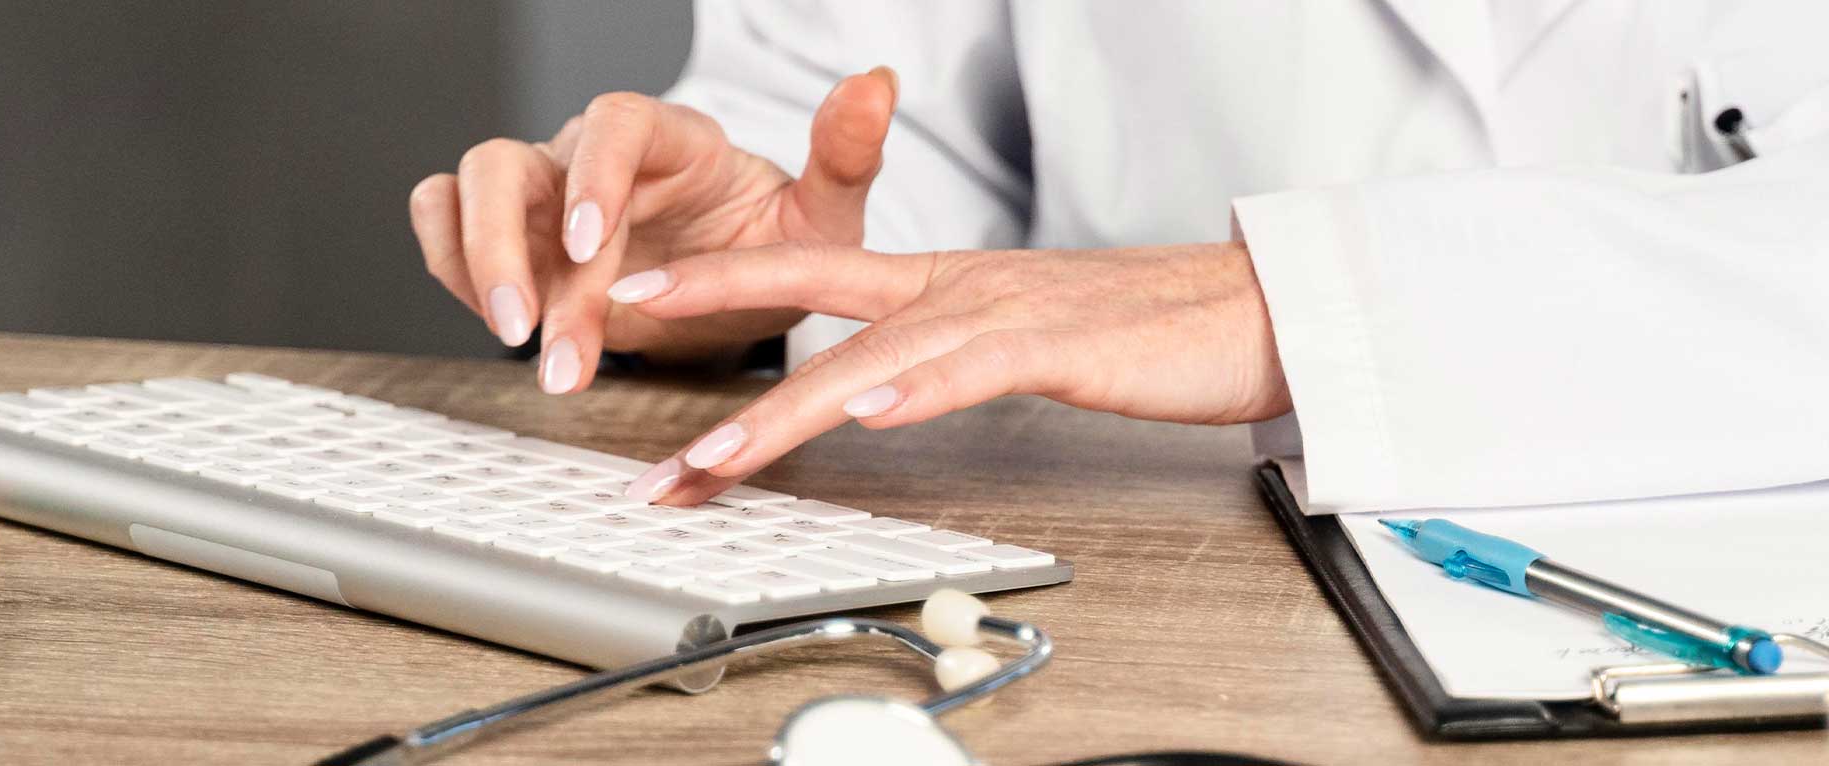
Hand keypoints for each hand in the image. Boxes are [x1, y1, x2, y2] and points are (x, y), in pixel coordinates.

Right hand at [409, 68, 899, 391]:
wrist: (737, 295)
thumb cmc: (770, 246)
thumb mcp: (822, 217)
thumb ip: (844, 156)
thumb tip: (875, 87)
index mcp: (667, 139)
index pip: (612, 124)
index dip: (591, 176)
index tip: (589, 243)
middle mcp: (589, 159)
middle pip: (509, 162)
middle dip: (511, 248)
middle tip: (535, 330)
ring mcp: (540, 199)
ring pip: (463, 193)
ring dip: (476, 267)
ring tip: (521, 343)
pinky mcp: (511, 243)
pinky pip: (447, 232)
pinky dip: (453, 268)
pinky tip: (501, 326)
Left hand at [611, 242, 1293, 504]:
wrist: (1250, 310)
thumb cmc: (1141, 333)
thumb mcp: (1018, 337)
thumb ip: (941, 358)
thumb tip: (876, 390)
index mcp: (944, 281)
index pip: (811, 268)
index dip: (722, 274)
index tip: (641, 293)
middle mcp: (960, 286)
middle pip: (814, 290)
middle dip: (710, 305)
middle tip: (619, 325)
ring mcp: (1008, 311)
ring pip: (875, 351)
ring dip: (788, 407)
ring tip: (715, 455)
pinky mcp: (1066, 347)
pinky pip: (977, 368)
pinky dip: (918, 390)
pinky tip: (867, 413)